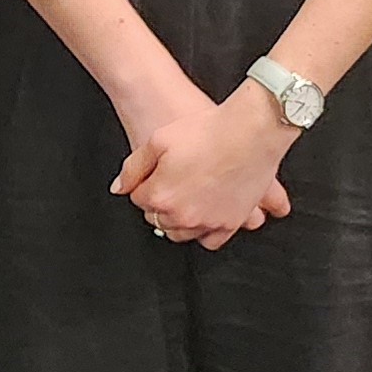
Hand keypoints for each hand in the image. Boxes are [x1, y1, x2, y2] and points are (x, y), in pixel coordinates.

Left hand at [112, 82, 294, 250]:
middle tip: (170, 184)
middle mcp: (182, 215)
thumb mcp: (159, 139)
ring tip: (184, 200)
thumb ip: (133, 167)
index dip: (144, 183)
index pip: (139, 198)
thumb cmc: (209, 131)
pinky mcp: (231, 223)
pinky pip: (211, 240)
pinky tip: (203, 216)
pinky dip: (204, 232)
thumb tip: (119, 187)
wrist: (251, 131)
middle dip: (159, 203)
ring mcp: (208, 222)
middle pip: (158, 218)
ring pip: (181, 233)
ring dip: (178, 219)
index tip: (154, 173)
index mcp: (160, 195)